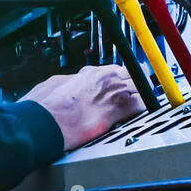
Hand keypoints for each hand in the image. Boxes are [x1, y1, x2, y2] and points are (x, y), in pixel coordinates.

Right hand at [20, 64, 145, 151]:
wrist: (47, 120)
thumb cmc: (46, 106)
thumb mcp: (55, 84)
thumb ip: (69, 83)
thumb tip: (69, 86)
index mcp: (90, 73)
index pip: (117, 70)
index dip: (124, 79)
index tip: (126, 85)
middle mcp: (105, 78)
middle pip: (134, 75)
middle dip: (138, 86)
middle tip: (139, 95)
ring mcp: (114, 91)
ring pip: (141, 88)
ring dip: (143, 97)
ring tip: (141, 107)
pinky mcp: (119, 107)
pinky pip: (143, 105)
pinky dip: (144, 111)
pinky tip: (141, 116)